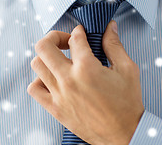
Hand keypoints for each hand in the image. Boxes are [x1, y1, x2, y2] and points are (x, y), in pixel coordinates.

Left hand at [27, 20, 144, 144]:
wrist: (124, 134)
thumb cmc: (127, 104)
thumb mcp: (127, 69)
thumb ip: (114, 45)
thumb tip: (109, 27)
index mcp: (87, 68)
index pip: (75, 38)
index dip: (79, 31)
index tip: (82, 32)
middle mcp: (69, 80)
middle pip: (44, 46)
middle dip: (54, 36)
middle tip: (65, 41)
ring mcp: (59, 95)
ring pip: (36, 64)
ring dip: (47, 57)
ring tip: (60, 59)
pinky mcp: (55, 108)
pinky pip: (34, 89)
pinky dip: (39, 80)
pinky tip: (53, 79)